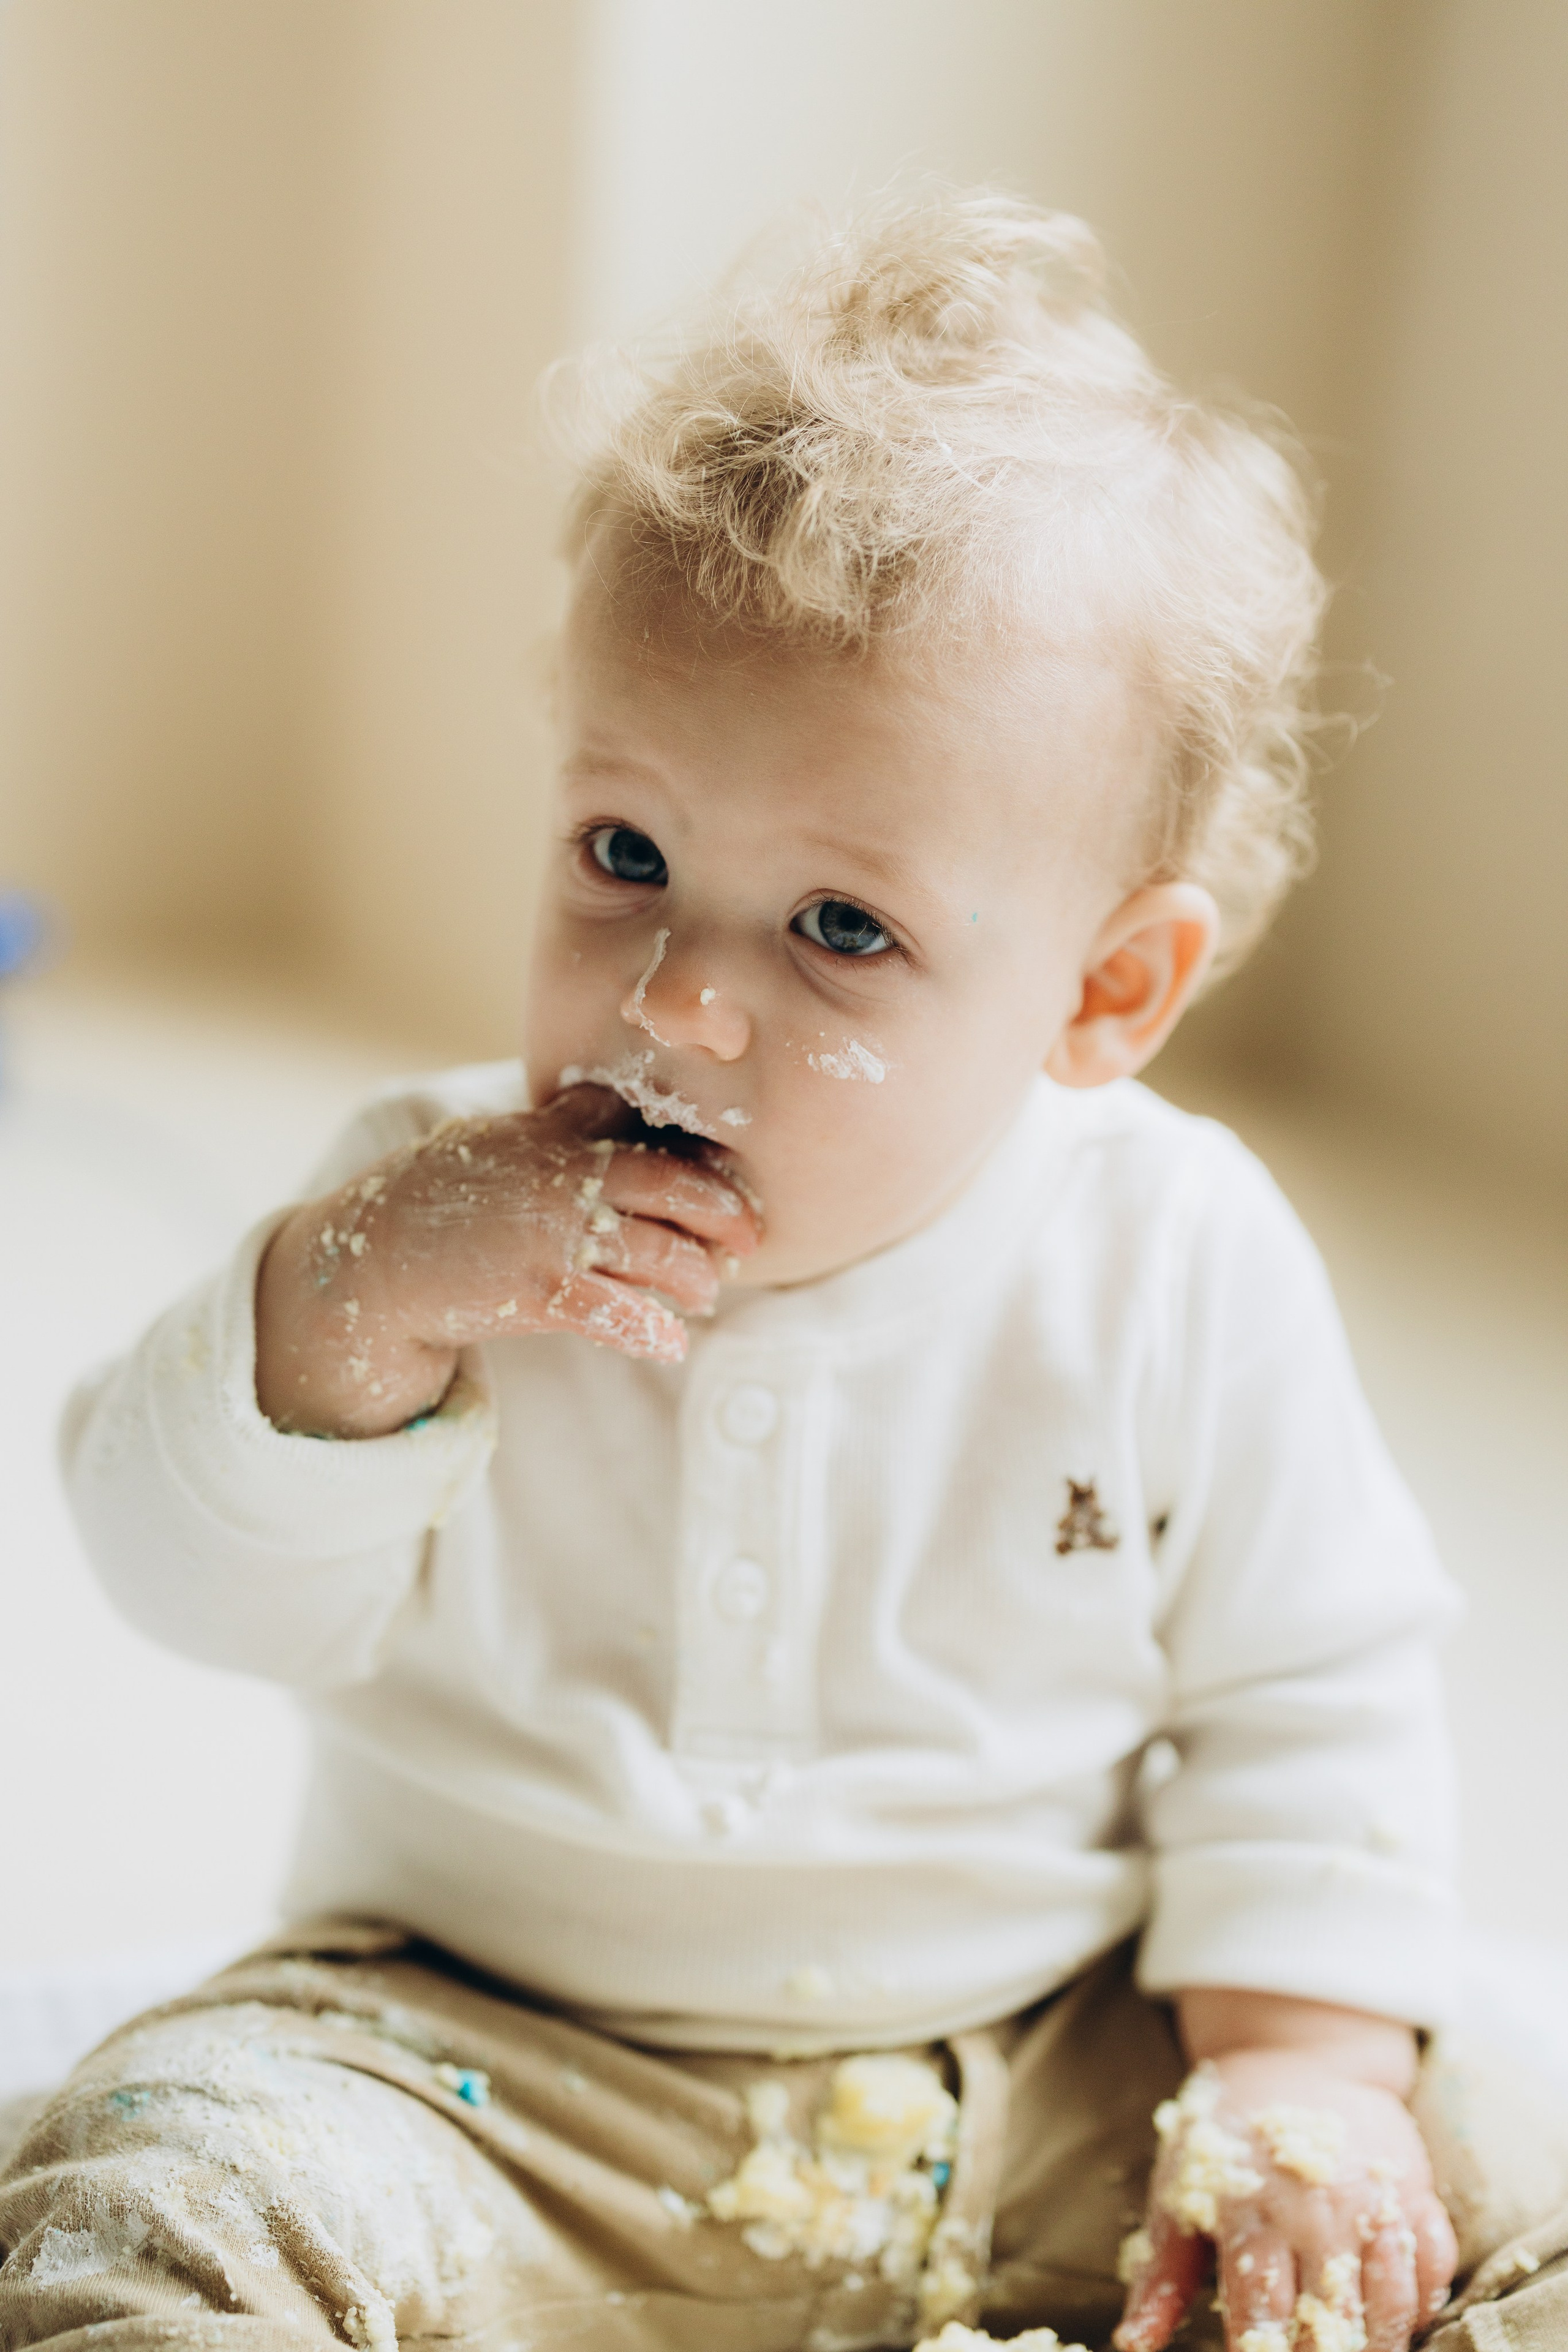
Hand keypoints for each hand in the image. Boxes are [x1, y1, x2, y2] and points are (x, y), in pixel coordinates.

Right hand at [255, 1084, 760, 1436]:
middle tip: (748, 1238)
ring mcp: (552, 1233)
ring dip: (693, 1279)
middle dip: (723, 1213)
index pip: (642, 1126)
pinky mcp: (537, 1290)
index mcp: (554, 1134)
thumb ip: (558, 1125)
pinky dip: (652, 1331)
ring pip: (656, 1253)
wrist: (372, 1259)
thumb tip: (606, 1101)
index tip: (729, 1173)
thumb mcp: (500, 1141)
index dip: (696, 1152)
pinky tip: (670, 1344)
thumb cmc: (442, 1198)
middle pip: (672, 1186)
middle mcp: (561, 1175)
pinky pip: (615, 1313)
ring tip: (704, 1294)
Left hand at [1115, 1997, 1456, 2351]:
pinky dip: (1426, 2302)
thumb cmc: (1228, 2135)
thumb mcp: (1178, 2191)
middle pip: (1332, 2318)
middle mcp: (1315, 2211)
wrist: (1294, 2053)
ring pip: (1393, 2302)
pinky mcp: (1414, 2189)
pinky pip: (1436, 2264)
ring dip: (1382, 2342)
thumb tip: (1132, 2346)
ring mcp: (1371, 2200)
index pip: (1262, 2312)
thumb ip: (1161, 2275)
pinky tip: (1404, 2320)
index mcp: (1250, 2213)